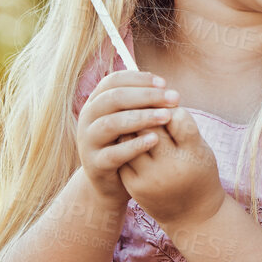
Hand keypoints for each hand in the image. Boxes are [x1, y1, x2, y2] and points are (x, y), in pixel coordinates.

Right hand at [74, 71, 175, 203]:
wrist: (112, 181)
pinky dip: (134, 146)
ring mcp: (88, 142)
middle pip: (113, 99)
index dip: (139, 79)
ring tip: (167, 116)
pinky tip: (155, 140)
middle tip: (173, 98)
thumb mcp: (132, 119)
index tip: (165, 83)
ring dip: (141, 117)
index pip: (113, 81)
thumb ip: (143, 103)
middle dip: (146, 96)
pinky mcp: (95, 165)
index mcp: (96, 102)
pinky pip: (113, 154)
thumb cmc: (128, 141)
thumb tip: (166, 88)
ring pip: (110, 124)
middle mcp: (87, 119)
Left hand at [118, 106, 225, 232]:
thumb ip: (183, 126)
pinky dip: (125, 141)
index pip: (177, 117)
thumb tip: (156, 102)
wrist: (192, 214)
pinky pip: (122, 154)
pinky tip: (130, 137)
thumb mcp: (201, 148)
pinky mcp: (133, 185)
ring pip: (131, 138)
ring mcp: (149, 178)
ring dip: (132, 125)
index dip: (171, 107)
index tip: (171, 105)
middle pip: (150, 126)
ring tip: (138, 119)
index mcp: (193, 154)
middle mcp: (171, 167)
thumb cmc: (199, 172)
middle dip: (147, 111)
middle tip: (148, 106)